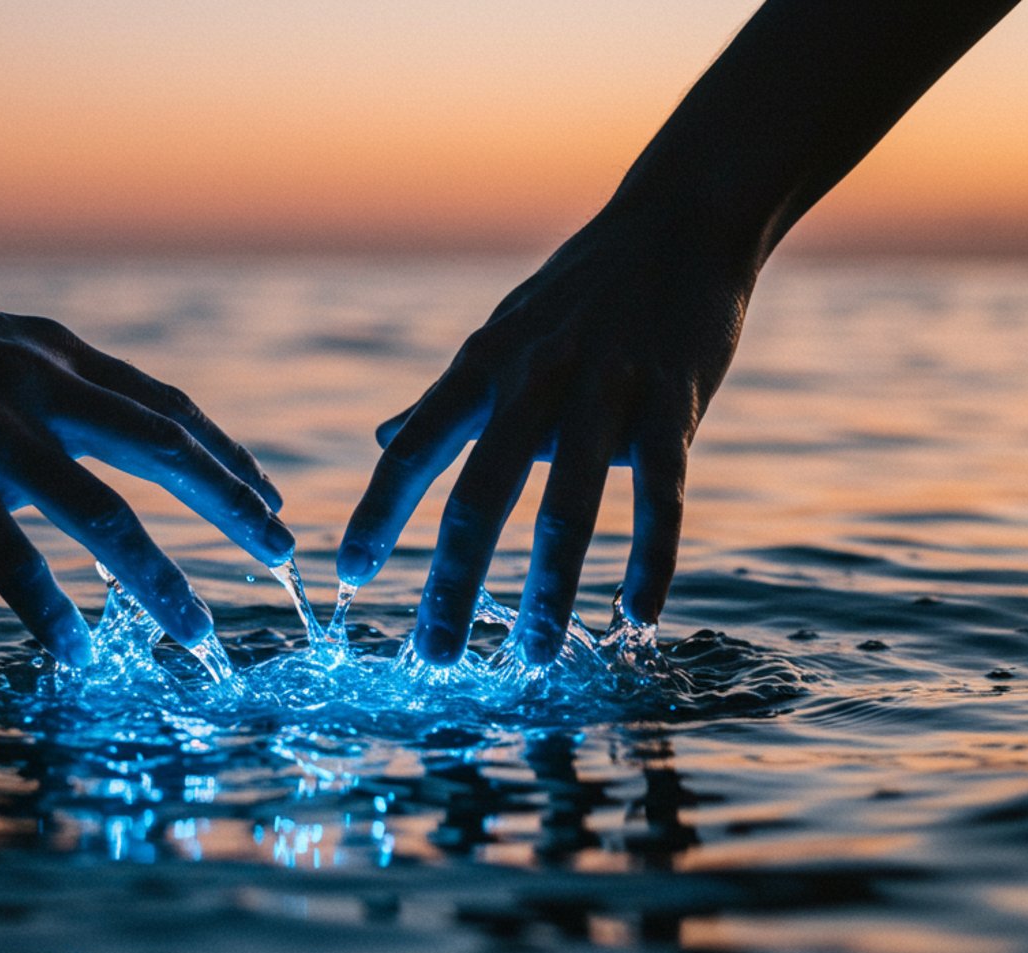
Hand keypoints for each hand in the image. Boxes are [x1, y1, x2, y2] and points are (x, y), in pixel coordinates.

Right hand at [0, 260, 291, 665]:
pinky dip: (47, 610)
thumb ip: (37, 386)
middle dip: (234, 508)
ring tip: (199, 632)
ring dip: (161, 579)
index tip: (267, 496)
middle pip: (168, 452)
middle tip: (281, 557)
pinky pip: (10, 560)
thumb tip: (72, 442)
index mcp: (55, 354)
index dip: (226, 457)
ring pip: (106, 516)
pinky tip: (72, 652)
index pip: (169, 407)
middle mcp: (42, 387)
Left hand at [337, 196, 757, 664]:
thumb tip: (381, 438)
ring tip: (530, 656)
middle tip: (433, 656)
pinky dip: (649, 561)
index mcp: (481, 367)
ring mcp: (605, 390)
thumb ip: (443, 399)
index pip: (411, 449)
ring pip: (566, 507)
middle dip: (451, 581)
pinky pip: (661, 495)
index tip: (347, 577)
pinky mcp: (675, 402)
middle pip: (478, 495)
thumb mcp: (499, 336)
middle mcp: (532, 380)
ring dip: (547, 591)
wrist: (681, 222)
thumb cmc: (579, 292)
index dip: (377, 515)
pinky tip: (637, 619)